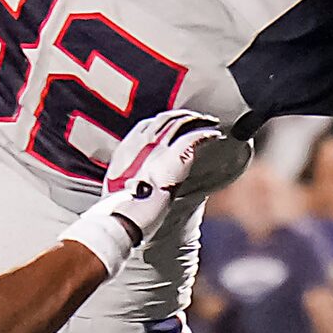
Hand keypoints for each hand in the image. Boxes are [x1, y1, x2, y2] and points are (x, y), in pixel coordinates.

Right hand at [102, 111, 247, 242]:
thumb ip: (130, 177)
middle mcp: (141, 142)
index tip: (172, 125)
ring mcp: (157, 147)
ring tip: (208, 122)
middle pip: (165, 119)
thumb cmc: (121, 209)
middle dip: (182, 116)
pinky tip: (214, 134)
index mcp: (126, 148)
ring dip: (197, 120)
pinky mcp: (174, 155)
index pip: (146, 125)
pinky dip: (206, 134)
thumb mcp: (118, 188)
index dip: (162, 122)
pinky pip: (194, 137)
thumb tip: (142, 182)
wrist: (126, 216)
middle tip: (196, 118)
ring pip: (181, 123)